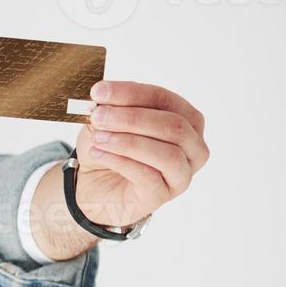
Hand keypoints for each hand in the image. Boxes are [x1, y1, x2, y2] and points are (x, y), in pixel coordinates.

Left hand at [73, 80, 209, 228]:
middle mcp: (192, 147)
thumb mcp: (106, 123)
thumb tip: (103, 95)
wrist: (94, 187)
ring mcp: (181, 174)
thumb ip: (111, 108)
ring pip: (168, 154)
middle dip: (132, 118)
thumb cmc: (109, 149)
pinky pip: (148, 176)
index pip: (165, 99)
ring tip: (98, 137)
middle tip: (97, 115)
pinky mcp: (162, 195)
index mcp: (185, 120)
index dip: (132, 93)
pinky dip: (120, 161)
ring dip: (128, 142)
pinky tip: (98, 153)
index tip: (99, 91)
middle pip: (174, 126)